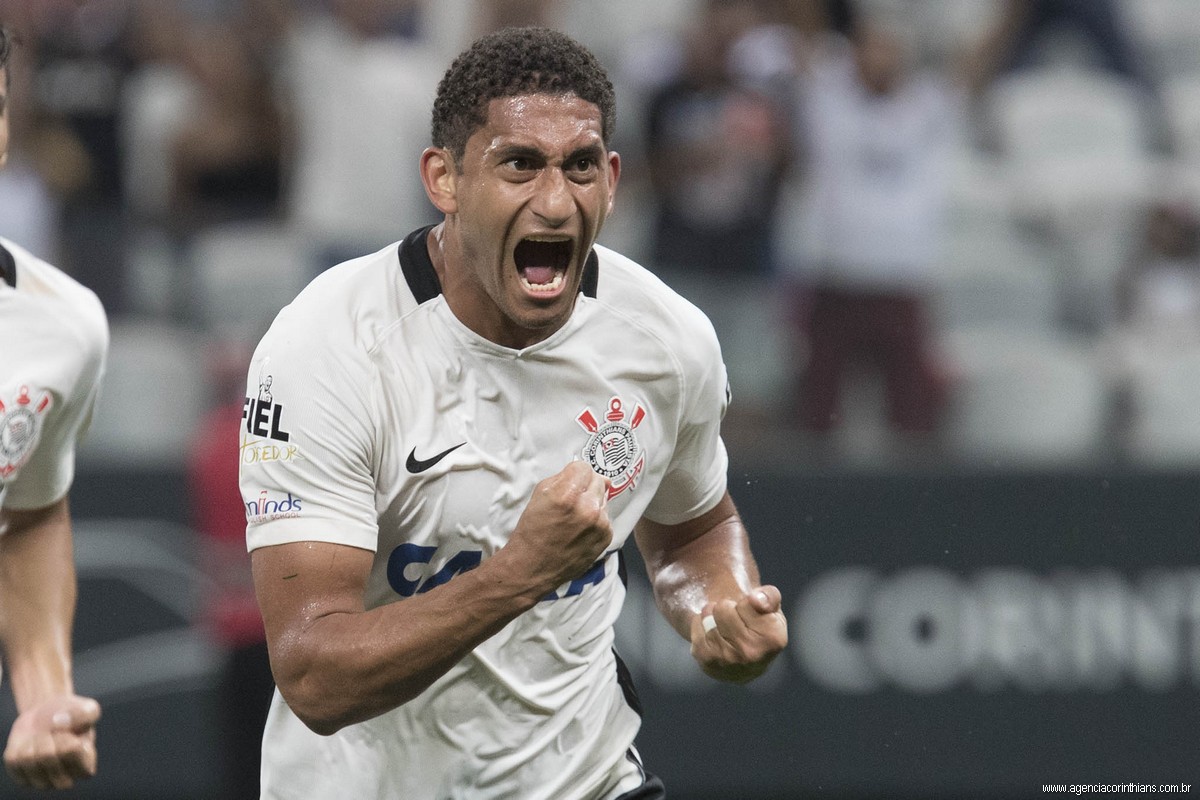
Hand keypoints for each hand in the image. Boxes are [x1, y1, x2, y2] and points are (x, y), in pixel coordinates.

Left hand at [4, 694, 99, 789]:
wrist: (51, 717)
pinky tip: (32, 742)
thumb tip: (59, 721)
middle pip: (47, 756)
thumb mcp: (88, 709)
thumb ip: (84, 713)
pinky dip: (20, 744)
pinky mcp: (21, 778)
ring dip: (35, 738)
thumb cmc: (73, 717)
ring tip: (44, 735)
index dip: (66, 733)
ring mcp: (41, 782)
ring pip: (28, 758)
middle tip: (54, 731)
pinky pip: (14, 759)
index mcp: (85, 769)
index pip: (71, 750)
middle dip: (48, 736)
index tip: (71, 732)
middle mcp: (64, 781)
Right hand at [504, 461, 612, 593]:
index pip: (584, 467)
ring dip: (591, 504)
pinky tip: (580, 531)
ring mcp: (599, 524)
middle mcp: (587, 508)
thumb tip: (586, 472)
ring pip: (603, 499)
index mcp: (567, 494)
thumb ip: (563, 478)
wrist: (532, 567)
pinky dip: (596, 521)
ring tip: (574, 519)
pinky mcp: (606, 537)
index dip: (574, 473)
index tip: (569, 482)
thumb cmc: (532, 531)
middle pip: (598, 480)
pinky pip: (605, 517)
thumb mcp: (539, 495)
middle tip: (570, 502)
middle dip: (585, 487)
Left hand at [690, 585, 787, 683]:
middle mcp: (751, 653)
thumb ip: (769, 596)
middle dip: (728, 608)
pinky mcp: (706, 660)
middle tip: (734, 620)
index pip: (748, 601)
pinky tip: (712, 633)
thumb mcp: (772, 610)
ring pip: (708, 616)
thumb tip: (756, 598)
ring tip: (723, 626)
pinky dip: (701, 624)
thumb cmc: (760, 630)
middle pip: (724, 608)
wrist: (745, 664)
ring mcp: (727, 659)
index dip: (747, 604)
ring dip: (713, 616)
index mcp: (773, 638)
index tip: (751, 614)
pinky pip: (696, 626)